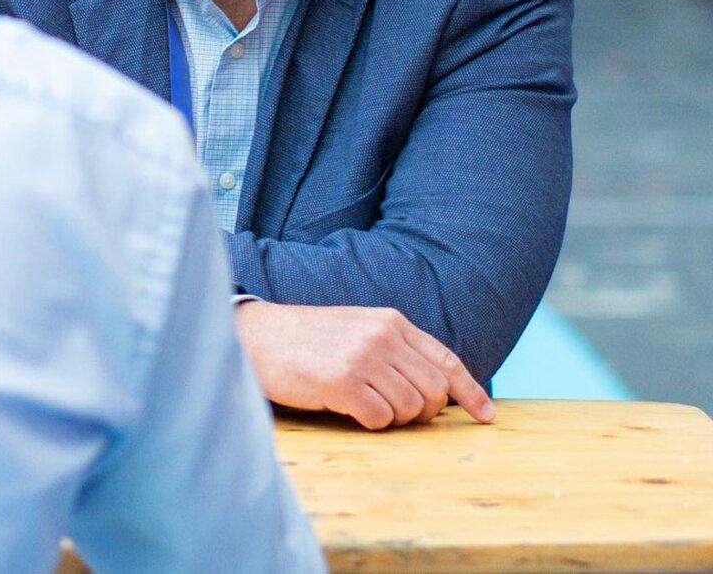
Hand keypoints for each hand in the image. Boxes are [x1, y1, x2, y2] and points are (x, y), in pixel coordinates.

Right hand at [234, 300, 494, 430]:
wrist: (257, 335)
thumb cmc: (307, 339)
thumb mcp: (357, 328)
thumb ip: (394, 348)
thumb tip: (435, 390)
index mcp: (390, 321)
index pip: (446, 360)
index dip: (470, 391)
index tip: (486, 416)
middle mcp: (381, 337)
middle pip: (433, 391)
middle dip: (422, 411)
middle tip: (394, 411)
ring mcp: (363, 358)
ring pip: (410, 409)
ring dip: (393, 417)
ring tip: (364, 405)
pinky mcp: (342, 382)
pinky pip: (381, 419)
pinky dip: (371, 422)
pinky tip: (348, 408)